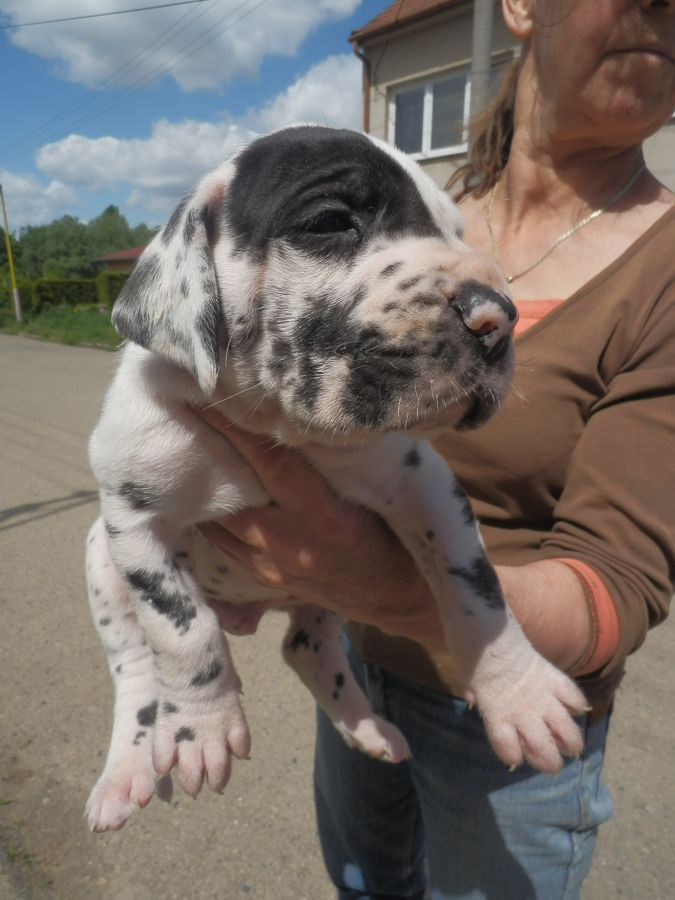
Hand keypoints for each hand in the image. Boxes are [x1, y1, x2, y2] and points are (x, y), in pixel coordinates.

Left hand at [194, 406, 444, 649]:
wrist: (395, 596)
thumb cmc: (391, 534)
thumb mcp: (373, 495)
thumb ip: (334, 466)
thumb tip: (294, 417)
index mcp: (324, 515)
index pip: (272, 465)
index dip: (237, 432)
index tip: (208, 398)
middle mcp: (291, 541)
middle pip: (234, 494)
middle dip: (205, 456)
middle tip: (178, 415)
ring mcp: (272, 564)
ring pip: (218, 522)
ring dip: (198, 489)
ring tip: (179, 450)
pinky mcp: (263, 577)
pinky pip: (223, 543)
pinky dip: (207, 517)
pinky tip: (193, 495)